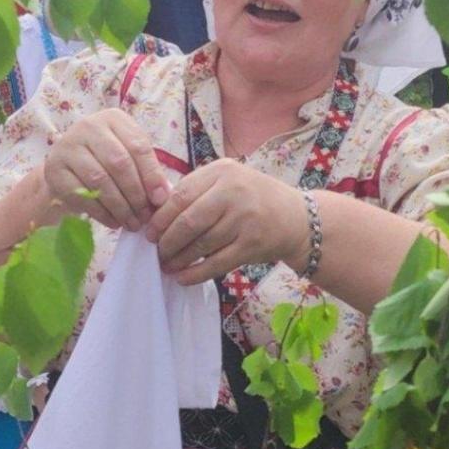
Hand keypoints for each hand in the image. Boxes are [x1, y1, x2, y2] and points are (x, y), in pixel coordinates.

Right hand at [41, 107, 170, 230]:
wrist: (68, 168)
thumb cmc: (106, 161)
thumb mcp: (129, 157)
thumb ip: (147, 171)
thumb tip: (163, 196)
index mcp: (113, 119)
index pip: (138, 146)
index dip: (151, 175)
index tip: (160, 200)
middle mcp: (88, 126)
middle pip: (119, 163)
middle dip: (136, 194)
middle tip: (145, 216)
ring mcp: (68, 147)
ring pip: (100, 180)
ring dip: (120, 207)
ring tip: (132, 223)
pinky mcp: (54, 170)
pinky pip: (82, 195)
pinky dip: (101, 213)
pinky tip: (114, 222)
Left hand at [147, 159, 305, 284]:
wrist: (298, 219)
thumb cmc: (254, 199)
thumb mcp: (228, 181)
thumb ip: (197, 191)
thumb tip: (155, 214)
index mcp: (223, 171)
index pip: (182, 195)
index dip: (161, 217)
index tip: (150, 231)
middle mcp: (234, 192)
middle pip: (189, 221)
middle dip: (167, 240)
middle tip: (157, 251)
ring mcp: (245, 219)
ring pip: (201, 244)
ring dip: (179, 259)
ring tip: (167, 265)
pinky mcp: (251, 245)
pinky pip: (216, 263)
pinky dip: (195, 273)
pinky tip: (182, 277)